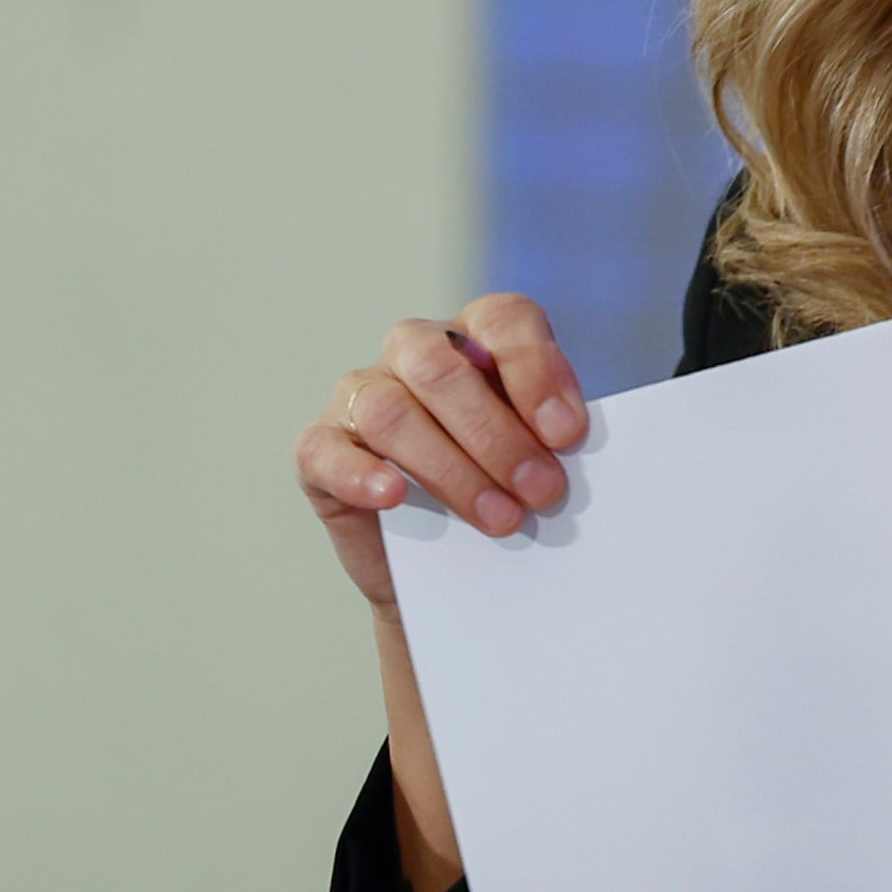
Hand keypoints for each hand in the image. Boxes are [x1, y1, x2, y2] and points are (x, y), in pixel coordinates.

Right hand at [298, 293, 589, 611]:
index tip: (568, 433)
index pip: (504, 320)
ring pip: (392, 411)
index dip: (537, 369)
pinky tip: (394, 496)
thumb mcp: (539, 458)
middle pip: (444, 367)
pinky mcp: (320, 447)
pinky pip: (327, 450)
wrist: (448, 572)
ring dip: (452, 469)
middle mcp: (414, 351)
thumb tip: (571, 449)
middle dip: (498, 434)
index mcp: (476, 335)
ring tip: (500, 518)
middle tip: (543, 491)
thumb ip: (552, 441)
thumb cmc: (503, 495)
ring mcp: (360, 394)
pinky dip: (362, 473)